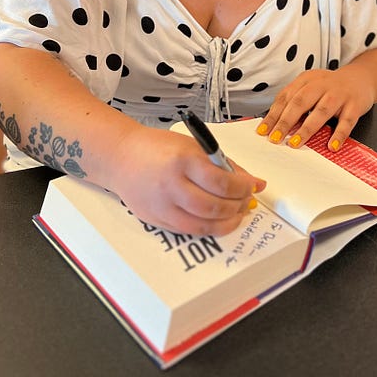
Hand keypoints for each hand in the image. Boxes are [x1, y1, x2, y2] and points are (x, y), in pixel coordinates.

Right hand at [108, 127, 265, 236]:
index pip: (221, 181)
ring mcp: (162, 206)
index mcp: (182, 160)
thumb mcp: (193, 146)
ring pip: (203, 225)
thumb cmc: (159, 148)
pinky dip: (209, 228)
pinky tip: (217, 220)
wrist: (121, 157)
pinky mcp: (156, 220)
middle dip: (238, 206)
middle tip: (247, 201)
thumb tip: (255, 182)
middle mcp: (171, 185)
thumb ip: (224, 164)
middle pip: (215, 206)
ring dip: (227, 222)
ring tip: (236, 213)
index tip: (252, 186)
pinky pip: (189, 230)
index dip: (243, 188)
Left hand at [257, 65, 374, 152]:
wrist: (361, 78)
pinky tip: (331, 146)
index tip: (263, 131)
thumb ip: (296, 101)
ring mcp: (339, 94)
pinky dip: (339, 134)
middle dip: (286, 121)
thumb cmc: (330, 88)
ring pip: (321, 111)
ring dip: (307, 128)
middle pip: (301, 102)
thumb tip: (274, 124)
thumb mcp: (311, 88)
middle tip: (276, 139)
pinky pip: (347, 121)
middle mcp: (322, 85)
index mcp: (307, 80)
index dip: (274, 114)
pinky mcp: (355, 105)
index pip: (286, 97)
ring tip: (295, 143)